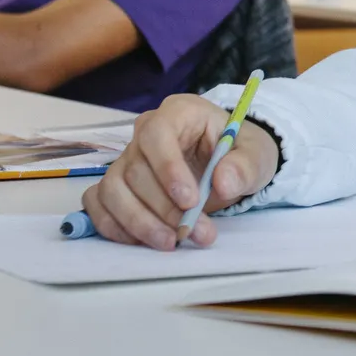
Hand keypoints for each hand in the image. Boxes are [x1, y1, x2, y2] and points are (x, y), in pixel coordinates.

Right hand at [82, 93, 279, 250]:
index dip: (168, 168)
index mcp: (179, 113)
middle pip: (136, 169)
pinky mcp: (117, 184)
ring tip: (171, 243)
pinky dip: (114, 225)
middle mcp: (145, 132)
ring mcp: (126, 158)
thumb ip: (244, 166)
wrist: (229, 166)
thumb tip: (223, 183)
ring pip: (113, 190)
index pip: (158, 134)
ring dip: (138, 222)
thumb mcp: (256, 155)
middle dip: (163, 208)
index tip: (191, 201)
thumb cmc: (239, 152)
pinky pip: (99, 203)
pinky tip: (142, 240)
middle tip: (193, 233)